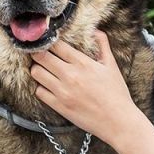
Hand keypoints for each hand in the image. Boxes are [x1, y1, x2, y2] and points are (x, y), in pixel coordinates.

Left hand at [30, 30, 145, 146]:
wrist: (117, 121)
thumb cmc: (116, 94)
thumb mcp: (112, 66)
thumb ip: (103, 46)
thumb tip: (96, 31)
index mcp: (83, 63)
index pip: (56, 45)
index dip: (49, 41)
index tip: (47, 42)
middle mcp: (70, 75)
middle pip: (41, 57)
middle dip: (37, 53)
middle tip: (39, 54)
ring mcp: (63, 91)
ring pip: (36, 73)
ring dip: (37, 69)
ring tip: (43, 70)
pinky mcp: (59, 106)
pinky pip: (39, 92)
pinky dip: (41, 87)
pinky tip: (48, 86)